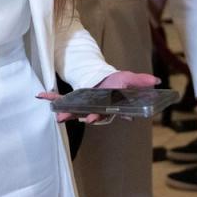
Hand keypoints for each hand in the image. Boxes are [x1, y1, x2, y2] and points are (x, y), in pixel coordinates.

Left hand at [37, 70, 159, 124]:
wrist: (104, 80)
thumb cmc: (117, 83)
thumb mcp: (129, 79)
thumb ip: (141, 81)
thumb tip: (156, 81)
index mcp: (106, 106)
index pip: (102, 113)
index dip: (96, 116)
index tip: (91, 118)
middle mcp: (94, 109)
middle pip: (84, 115)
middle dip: (74, 116)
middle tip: (63, 116)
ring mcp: (82, 106)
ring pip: (72, 111)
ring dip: (63, 112)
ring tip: (56, 114)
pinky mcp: (73, 100)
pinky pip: (61, 100)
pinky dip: (51, 98)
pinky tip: (40, 95)